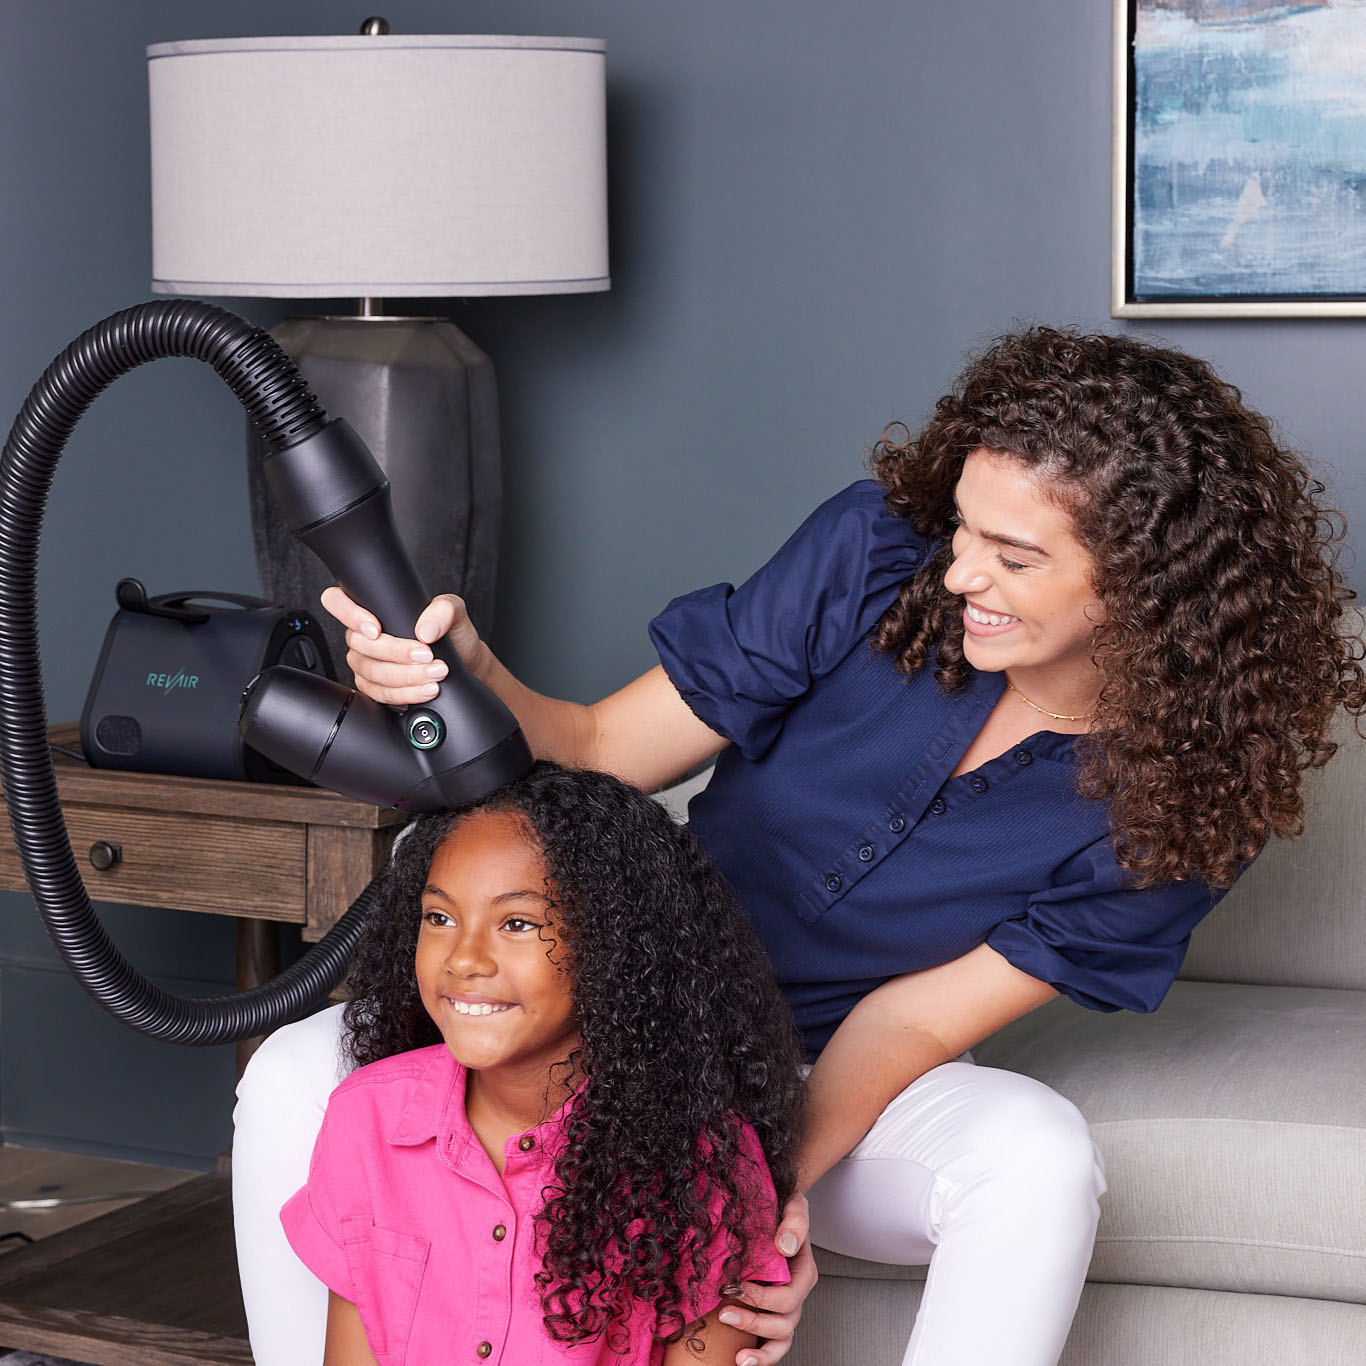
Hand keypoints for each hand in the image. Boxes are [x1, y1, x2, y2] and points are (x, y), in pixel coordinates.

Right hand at [319, 587, 483, 705]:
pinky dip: (406, 694)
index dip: (348, 614)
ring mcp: (367, 663)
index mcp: (374, 610)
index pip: (337, 601)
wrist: (464, 665)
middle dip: (395, 652)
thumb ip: (443, 610)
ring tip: (435, 673)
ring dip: (405, 675)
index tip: (376, 629)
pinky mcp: (376, 688)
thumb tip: (425, 631)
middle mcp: (364, 637)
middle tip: (426, 655)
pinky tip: (426, 689)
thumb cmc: (452, 635)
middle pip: (358, 644)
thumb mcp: (454, 612)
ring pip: (370, 672)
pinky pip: (380, 694)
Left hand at [718, 1194, 816, 1365]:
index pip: (790, 1295)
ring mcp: (785, 1308)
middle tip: (724, 1311)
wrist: (774, 1210)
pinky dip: (761, 1356)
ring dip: (758, 1346)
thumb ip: (795, 1222)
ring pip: (780, 1338)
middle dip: (753, 1319)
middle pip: (783, 1320)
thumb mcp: (794, 1205)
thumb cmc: (783, 1208)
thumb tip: (784, 1247)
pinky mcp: (770, 1315)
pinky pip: (773, 1344)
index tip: (738, 1287)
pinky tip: (741, 1360)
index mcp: (803, 1272)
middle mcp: (796, 1295)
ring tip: (736, 1351)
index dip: (764, 1297)